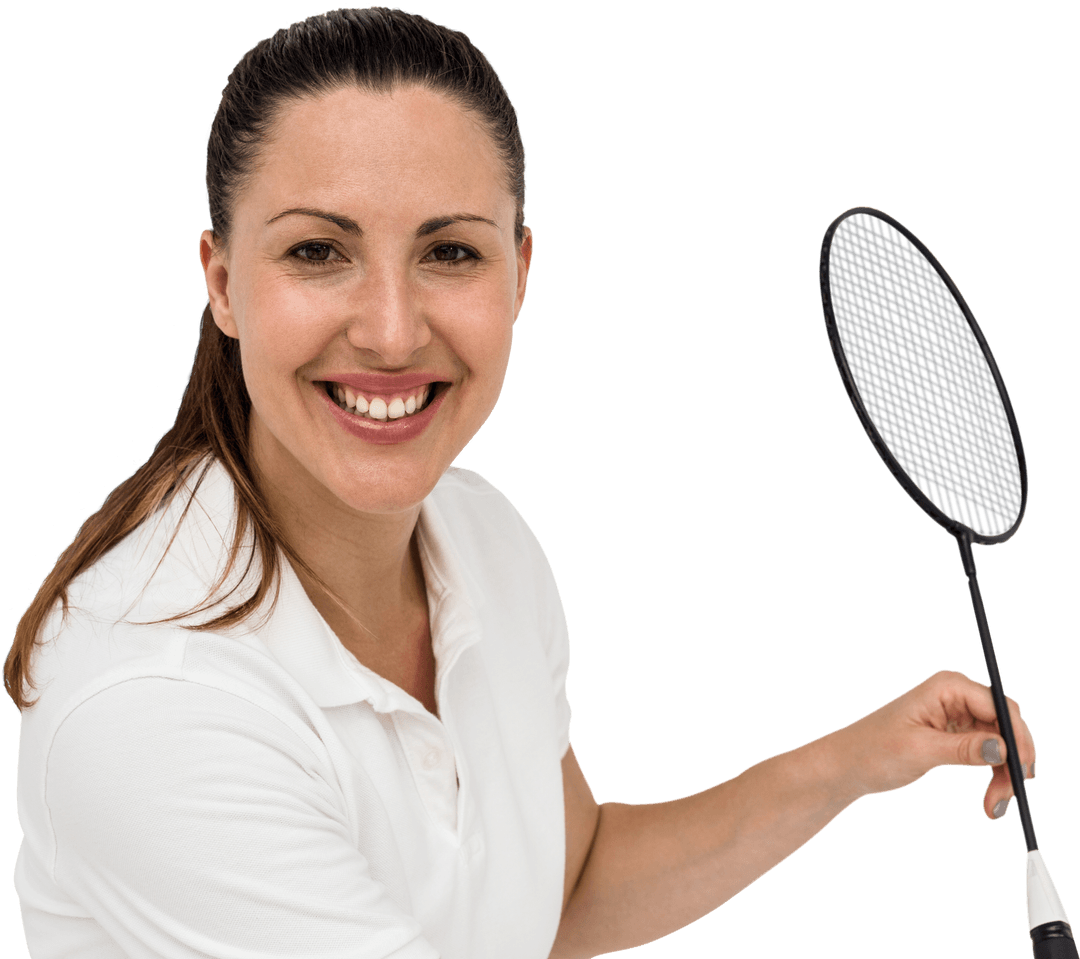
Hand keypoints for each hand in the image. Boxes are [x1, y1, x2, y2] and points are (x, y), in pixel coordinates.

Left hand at [832, 670, 1035, 819]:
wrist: (850, 765)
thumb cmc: (873, 750)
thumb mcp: (920, 751)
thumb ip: (963, 749)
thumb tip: (1003, 749)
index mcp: (946, 687)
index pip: (1000, 706)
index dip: (1018, 738)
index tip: (1024, 771)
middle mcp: (956, 695)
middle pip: (1006, 725)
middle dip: (1013, 760)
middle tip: (1010, 794)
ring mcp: (958, 714)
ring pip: (1002, 743)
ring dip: (1005, 775)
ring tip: (993, 806)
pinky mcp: (957, 734)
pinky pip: (989, 752)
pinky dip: (994, 775)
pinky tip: (990, 799)